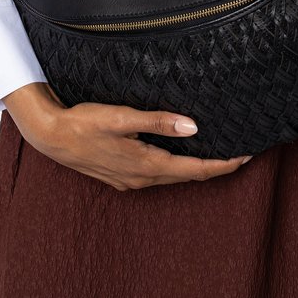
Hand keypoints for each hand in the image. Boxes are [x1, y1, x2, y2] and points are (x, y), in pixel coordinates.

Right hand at [2, 82, 252, 190]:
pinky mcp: (122, 177)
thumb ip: (157, 121)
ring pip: (173, 177)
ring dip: (196, 168)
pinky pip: (158, 176)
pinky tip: (177, 157)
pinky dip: (176, 168)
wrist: (51, 137)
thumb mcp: (122, 117)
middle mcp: (142, 178)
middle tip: (240, 155)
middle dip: (215, 167)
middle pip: (188, 175)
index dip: (223, 164)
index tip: (246, 157)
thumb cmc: (85, 123)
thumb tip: (193, 126)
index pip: (195, 168)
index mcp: (147, 164)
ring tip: (217, 155)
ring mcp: (131, 180)